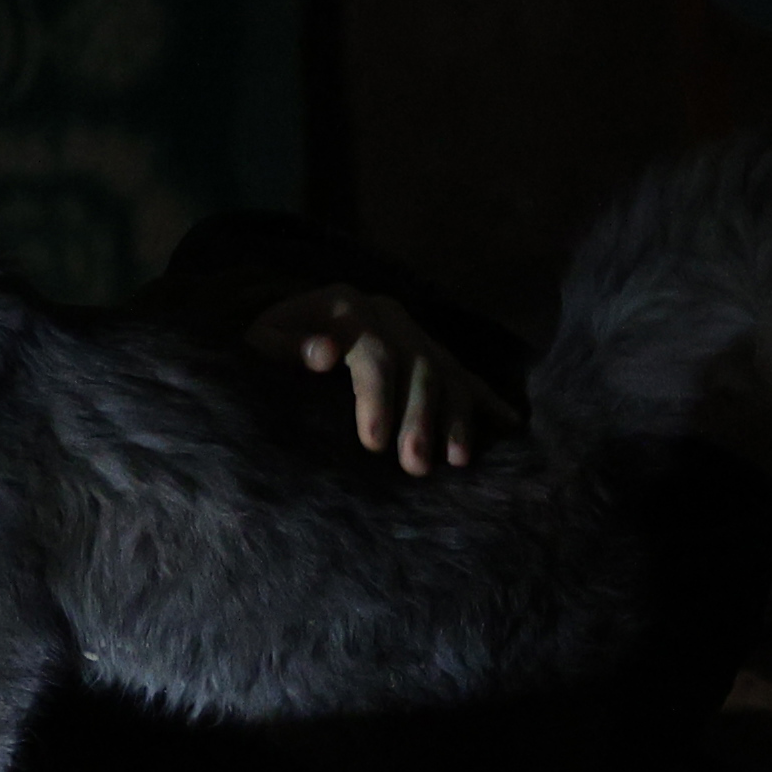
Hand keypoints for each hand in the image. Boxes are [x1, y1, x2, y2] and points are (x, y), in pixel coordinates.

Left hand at [248, 285, 514, 475]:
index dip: (377, 397)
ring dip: (457, 417)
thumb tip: (323, 353)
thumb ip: (286, 346)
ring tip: (458, 460)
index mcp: (347, 306)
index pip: (372, 353)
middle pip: (417, 366)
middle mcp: (389, 315)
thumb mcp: (261, 339)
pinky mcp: (428, 351)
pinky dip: (486, 399)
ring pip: (446, 373)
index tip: (374, 443)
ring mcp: (414, 332)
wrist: (288, 319)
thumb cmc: (269, 340)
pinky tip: (510, 422)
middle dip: (420, 418)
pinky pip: (464, 374)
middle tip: (417, 465)